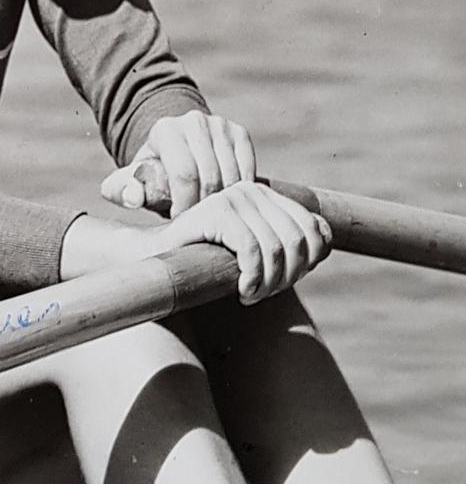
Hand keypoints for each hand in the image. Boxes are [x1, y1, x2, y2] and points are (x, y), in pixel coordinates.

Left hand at [100, 110, 255, 216]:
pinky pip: (249, 170)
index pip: (184, 174)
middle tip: (200, 224)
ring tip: (213, 217)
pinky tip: (230, 204)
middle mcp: (194, 121)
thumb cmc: (153, 173)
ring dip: (226, 202)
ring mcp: (220, 124)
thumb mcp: (132, 181)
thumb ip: (123, 190)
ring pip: (232, 175)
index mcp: (166, 130)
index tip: (181, 222)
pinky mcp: (240, 133)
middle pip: (211, 176)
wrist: (176, 149)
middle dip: (206, 207)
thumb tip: (134, 196)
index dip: (185, 204)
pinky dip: (242, 192)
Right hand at [157, 180, 332, 302]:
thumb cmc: (211, 260)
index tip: (284, 282)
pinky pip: (251, 250)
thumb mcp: (258, 249)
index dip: (308, 264)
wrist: (161, 258)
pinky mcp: (215, 212)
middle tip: (264, 293)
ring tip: (252, 294)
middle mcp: (252, 189)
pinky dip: (252, 278)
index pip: (315, 229)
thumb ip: (289, 241)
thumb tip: (324, 239)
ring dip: (268, 284)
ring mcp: (233, 197)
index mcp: (267, 194)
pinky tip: (242, 290)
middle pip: (299, 241)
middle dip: (288, 277)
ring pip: (276, 249)